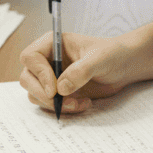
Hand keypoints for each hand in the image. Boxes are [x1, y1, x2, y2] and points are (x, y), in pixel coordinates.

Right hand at [18, 31, 138, 113]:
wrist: (125, 66)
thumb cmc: (113, 54)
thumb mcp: (99, 59)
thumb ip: (81, 71)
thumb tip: (61, 88)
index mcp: (53, 44)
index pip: (30, 57)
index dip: (38, 73)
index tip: (54, 89)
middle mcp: (48, 60)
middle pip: (27, 78)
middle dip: (42, 93)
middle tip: (61, 101)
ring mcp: (51, 77)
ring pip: (35, 94)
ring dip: (53, 104)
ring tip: (77, 104)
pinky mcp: (59, 92)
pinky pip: (49, 104)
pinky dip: (62, 108)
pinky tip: (82, 104)